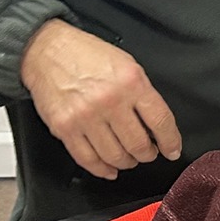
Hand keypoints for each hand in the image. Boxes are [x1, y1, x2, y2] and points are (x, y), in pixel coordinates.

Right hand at [20, 19, 181, 179]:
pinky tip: (109, 169)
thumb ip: (142, 94)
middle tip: (149, 153)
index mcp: (131, 83)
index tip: (172, 150)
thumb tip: (156, 125)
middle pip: (138, 144)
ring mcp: (85, 117)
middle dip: (148, 154)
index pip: (161, 121)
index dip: (170, 141)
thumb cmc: (87, 55)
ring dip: (126, 162)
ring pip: (115, 156)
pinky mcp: (65, 128)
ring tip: (129, 158)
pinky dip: (101, 169)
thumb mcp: (127, 65)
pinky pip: (87, 159)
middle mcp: (110, 101)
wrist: (47, 51)